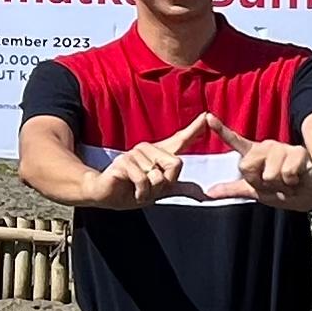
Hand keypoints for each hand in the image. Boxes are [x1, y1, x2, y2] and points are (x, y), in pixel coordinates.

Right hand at [86, 111, 220, 207]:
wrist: (104, 194)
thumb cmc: (130, 190)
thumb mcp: (159, 192)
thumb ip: (179, 189)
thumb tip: (203, 194)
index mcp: (158, 154)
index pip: (180, 140)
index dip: (194, 129)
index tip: (207, 116)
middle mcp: (147, 149)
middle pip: (175, 164)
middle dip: (166, 184)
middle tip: (149, 189)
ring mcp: (135, 153)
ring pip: (158, 176)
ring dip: (149, 191)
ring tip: (138, 190)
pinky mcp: (124, 162)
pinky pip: (143, 180)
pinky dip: (141, 193)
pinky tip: (133, 192)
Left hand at [193, 113, 311, 208]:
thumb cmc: (283, 190)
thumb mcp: (256, 192)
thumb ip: (233, 190)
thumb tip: (209, 192)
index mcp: (254, 154)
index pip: (235, 141)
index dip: (221, 130)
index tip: (207, 117)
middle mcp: (266, 147)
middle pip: (246, 166)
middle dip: (258, 182)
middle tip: (272, 184)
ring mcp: (282, 148)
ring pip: (268, 173)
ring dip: (278, 185)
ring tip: (287, 182)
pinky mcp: (298, 152)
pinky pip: (286, 174)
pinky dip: (291, 183)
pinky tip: (297, 179)